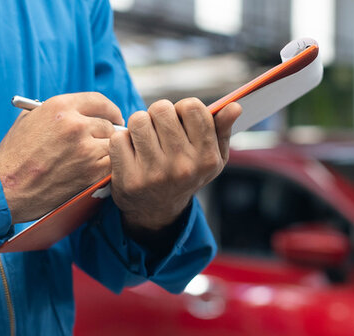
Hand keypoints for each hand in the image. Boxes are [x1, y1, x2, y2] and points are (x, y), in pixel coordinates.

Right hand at [0, 92, 122, 222]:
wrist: (6, 188)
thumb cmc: (13, 157)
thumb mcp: (28, 121)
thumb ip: (55, 113)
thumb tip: (78, 113)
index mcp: (59, 107)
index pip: (99, 101)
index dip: (109, 110)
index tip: (113, 117)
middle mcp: (75, 124)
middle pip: (108, 124)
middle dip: (106, 134)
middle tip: (103, 143)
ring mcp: (85, 149)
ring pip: (112, 146)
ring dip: (107, 153)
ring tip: (94, 160)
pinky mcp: (91, 172)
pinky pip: (112, 165)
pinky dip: (107, 169)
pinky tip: (95, 171)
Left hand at [109, 98, 241, 231]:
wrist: (157, 210)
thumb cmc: (187, 174)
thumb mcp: (212, 157)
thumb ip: (222, 130)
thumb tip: (235, 106)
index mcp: (206, 157)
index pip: (192, 107)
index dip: (182, 108)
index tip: (179, 121)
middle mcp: (182, 166)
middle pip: (161, 109)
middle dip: (157, 115)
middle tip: (158, 130)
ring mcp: (155, 174)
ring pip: (138, 120)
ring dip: (139, 126)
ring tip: (144, 140)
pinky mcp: (129, 180)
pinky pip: (119, 139)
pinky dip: (122, 142)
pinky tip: (131, 153)